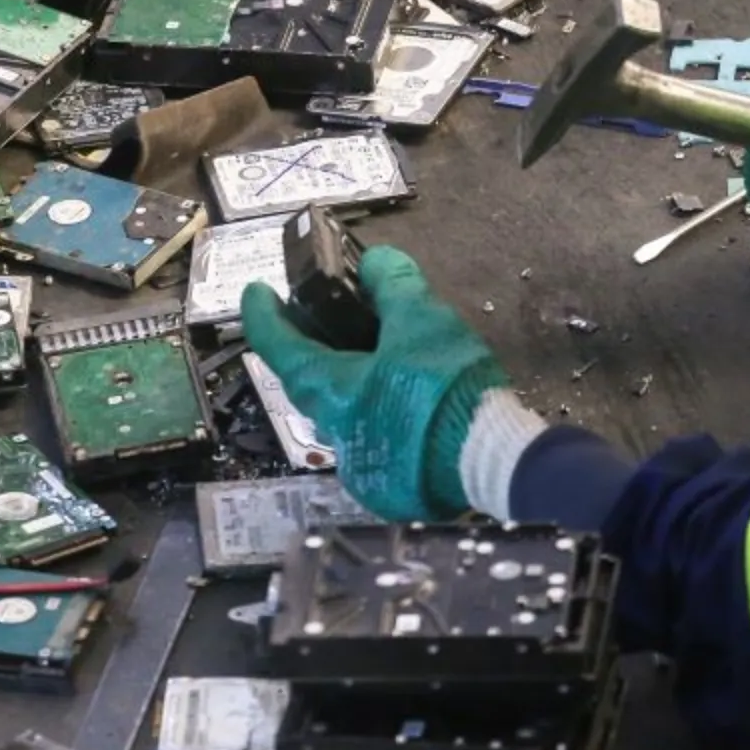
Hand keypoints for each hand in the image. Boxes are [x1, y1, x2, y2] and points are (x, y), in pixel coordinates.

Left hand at [240, 246, 505, 521]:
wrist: (493, 464)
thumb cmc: (446, 388)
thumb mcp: (423, 320)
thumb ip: (393, 285)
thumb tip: (373, 263)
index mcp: (329, 389)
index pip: (277, 346)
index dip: (262, 314)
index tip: (256, 292)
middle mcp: (334, 431)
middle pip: (309, 382)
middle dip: (312, 349)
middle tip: (322, 321)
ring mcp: (361, 466)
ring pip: (343, 415)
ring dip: (352, 386)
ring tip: (375, 359)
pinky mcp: (389, 486)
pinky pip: (375, 443)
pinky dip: (382, 417)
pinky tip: (406, 405)